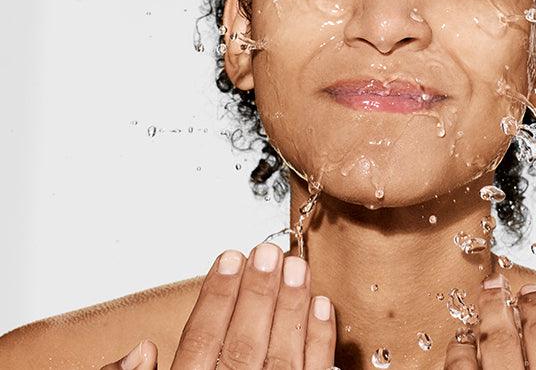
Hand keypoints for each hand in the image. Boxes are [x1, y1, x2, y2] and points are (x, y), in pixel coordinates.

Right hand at [101, 243, 336, 368]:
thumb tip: (140, 351)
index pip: (201, 341)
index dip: (216, 298)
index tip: (229, 259)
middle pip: (242, 344)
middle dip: (257, 294)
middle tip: (267, 253)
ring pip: (281, 356)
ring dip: (291, 309)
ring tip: (296, 268)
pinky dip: (320, 342)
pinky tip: (322, 307)